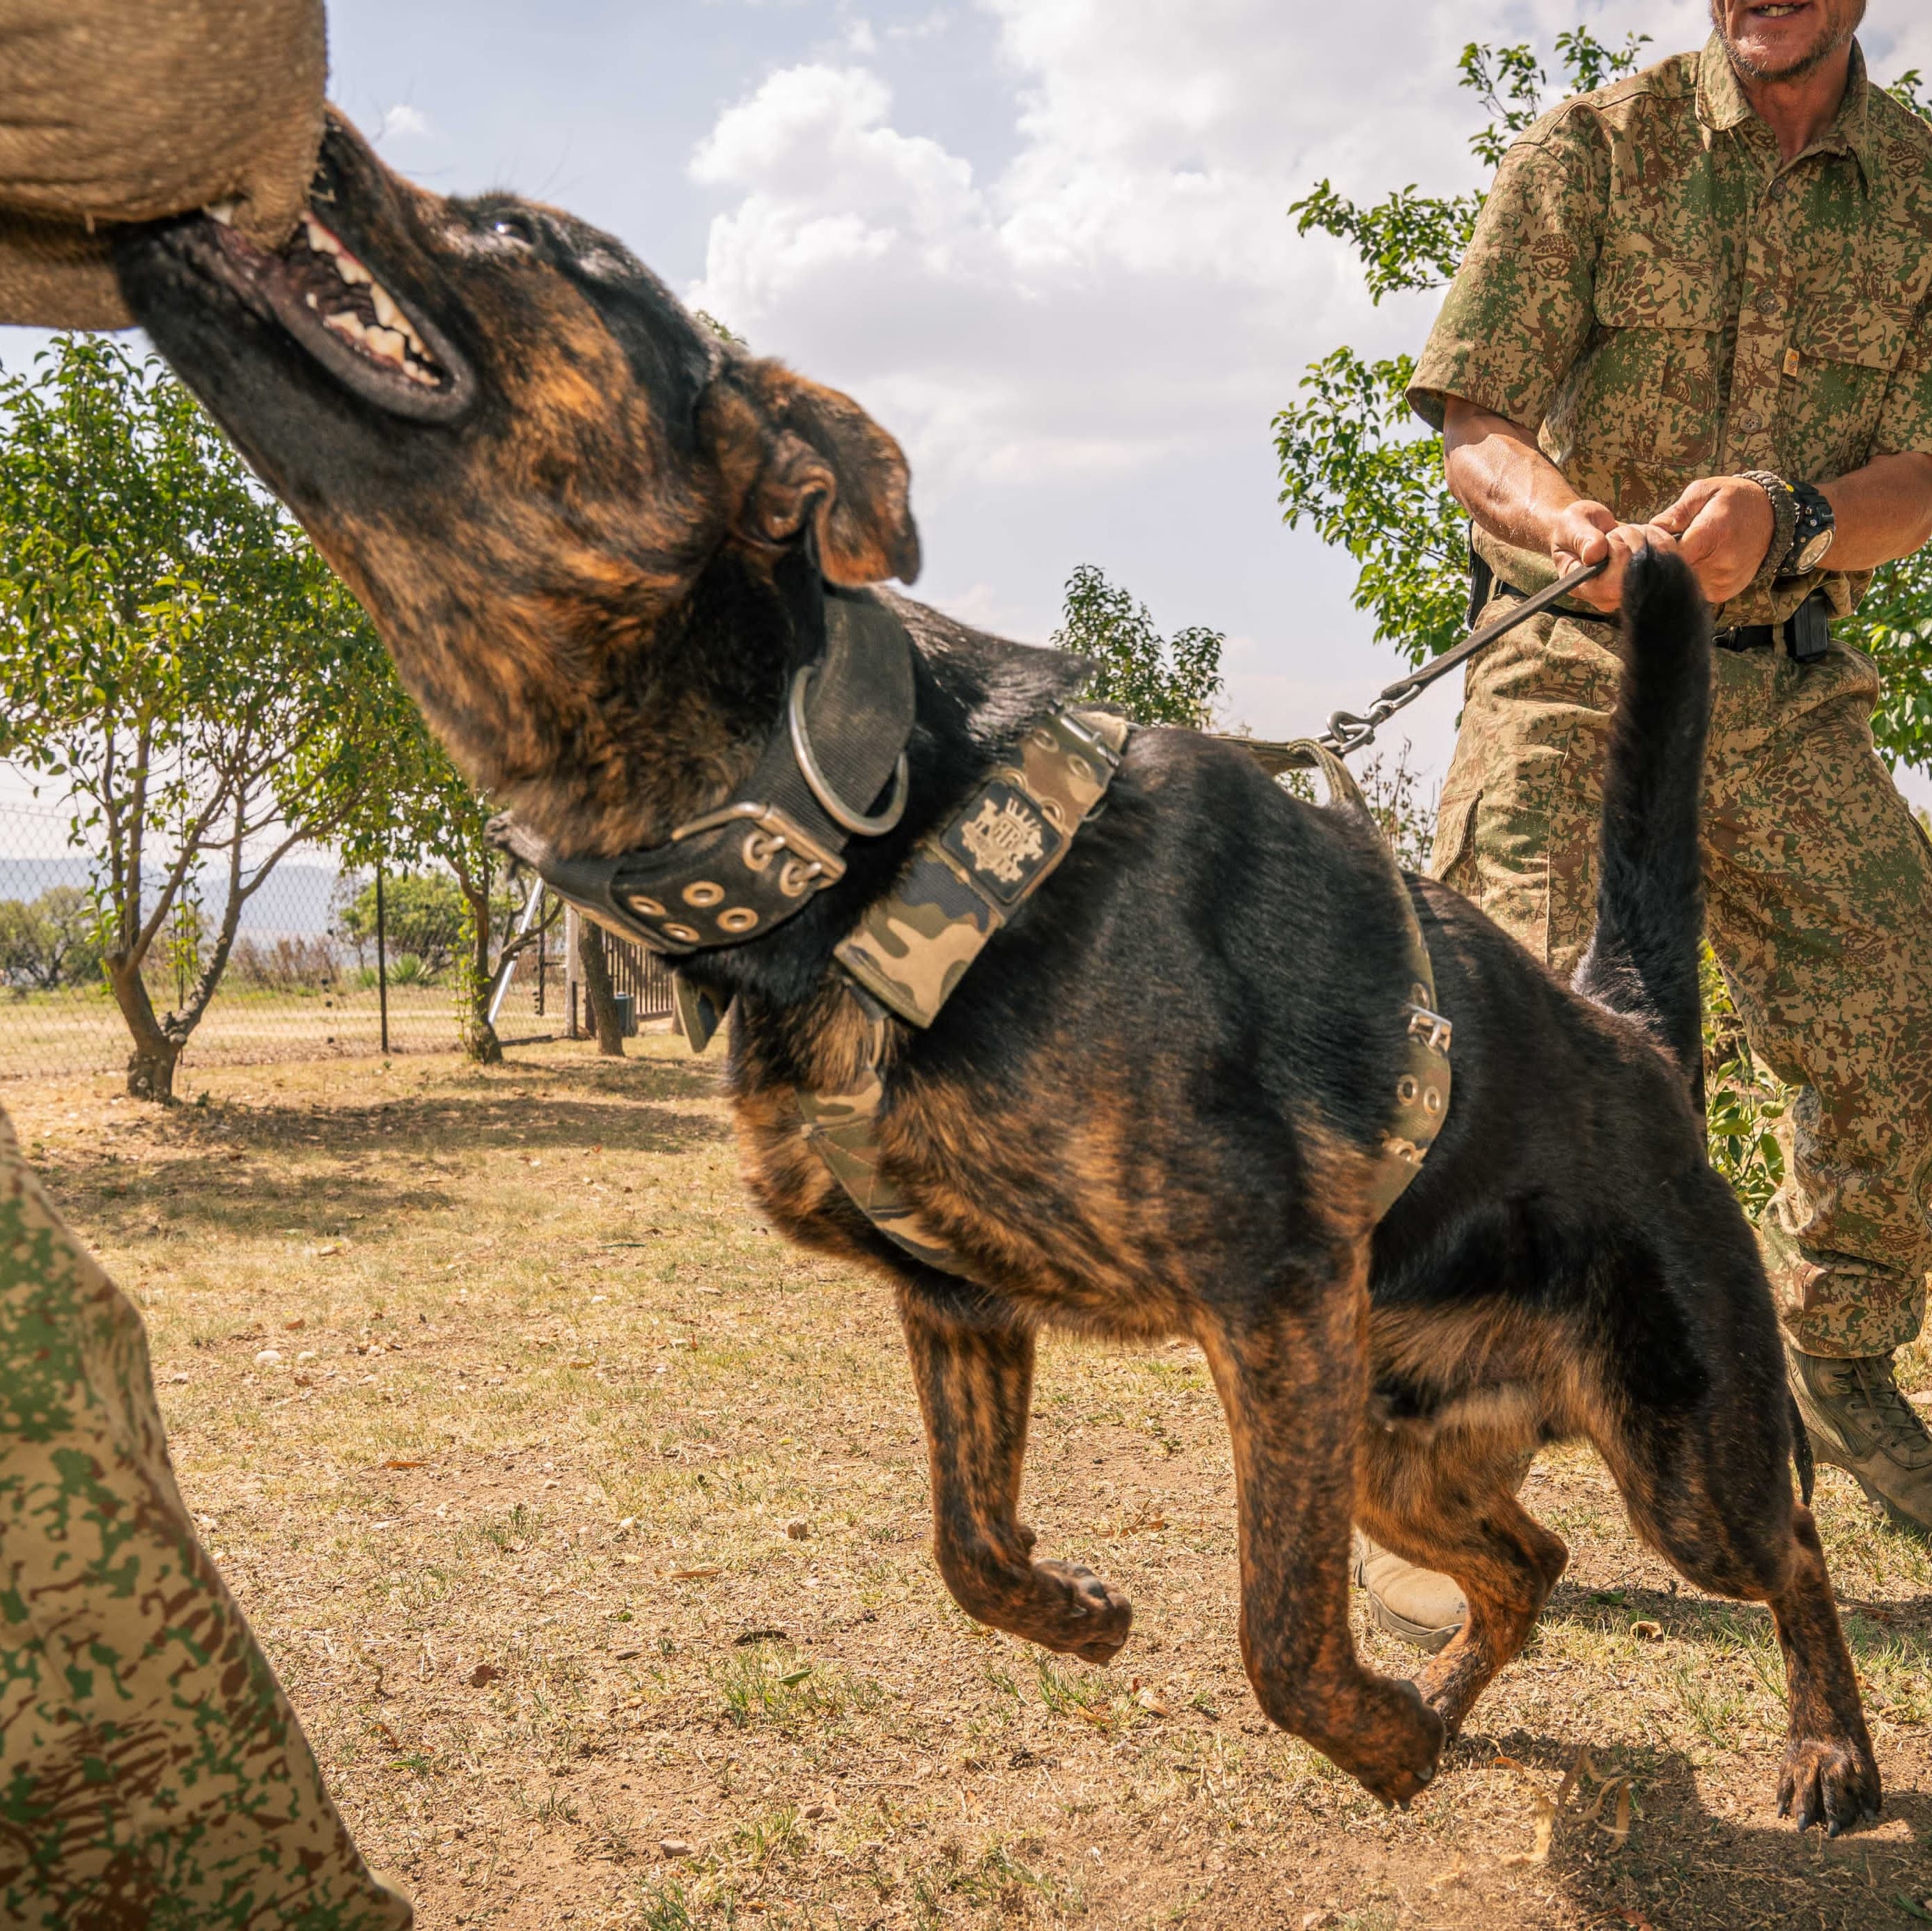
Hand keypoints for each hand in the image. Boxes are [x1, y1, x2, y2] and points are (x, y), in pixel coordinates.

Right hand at [1550, 500, 1679, 612]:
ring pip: (1656, 559)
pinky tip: (1638, 533)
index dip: (1618, 551)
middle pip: (1640, 570)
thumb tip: (1595, 553)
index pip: (1614, 581)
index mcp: (1584, 588)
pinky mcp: (1644, 576)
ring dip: (1643, 535)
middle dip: (1632, 540)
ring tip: (1622, 533)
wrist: (1581, 528)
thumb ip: (1583, 539)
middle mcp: (1607, 596)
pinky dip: (1656, 535)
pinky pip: (1667, 554)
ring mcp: (1627, 588)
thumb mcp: (1572, 528)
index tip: (1606, 537)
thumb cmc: (1571, 528)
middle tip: (1613, 532)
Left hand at [1651, 476, 1776, 605]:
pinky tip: (1702, 561)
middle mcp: (1721, 562)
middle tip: (1676, 542)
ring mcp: (1724, 580)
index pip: (1671, 555)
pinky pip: (1696, 588)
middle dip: (1669, 558)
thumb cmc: (1735, 499)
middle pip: (1675, 570)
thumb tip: (1653, 528)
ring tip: (1693, 549)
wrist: (1773, 517)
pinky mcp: (1725, 592)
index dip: (1659, 549)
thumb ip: (1677, 511)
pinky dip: (1694, 577)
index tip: (1657, 540)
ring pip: (1684, 581)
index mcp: (1713, 534)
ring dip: (1682, 569)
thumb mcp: (1705, 490)